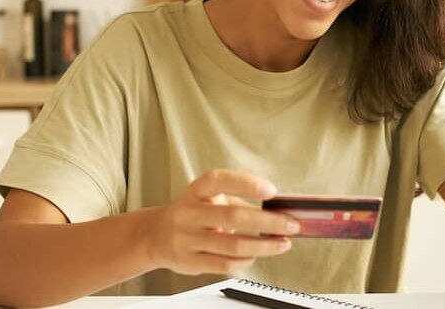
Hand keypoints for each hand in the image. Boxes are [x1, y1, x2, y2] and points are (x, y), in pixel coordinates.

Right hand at [145, 169, 300, 275]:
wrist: (154, 236)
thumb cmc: (190, 214)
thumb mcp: (207, 199)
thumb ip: (236, 201)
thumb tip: (275, 211)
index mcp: (195, 192)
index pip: (218, 180)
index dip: (245, 184)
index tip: (271, 190)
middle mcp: (188, 214)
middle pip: (233, 216)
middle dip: (268, 222)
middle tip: (290, 224)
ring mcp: (187, 239)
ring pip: (233, 245)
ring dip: (264, 245)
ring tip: (282, 243)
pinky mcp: (190, 262)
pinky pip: (225, 264)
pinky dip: (247, 260)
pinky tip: (257, 255)